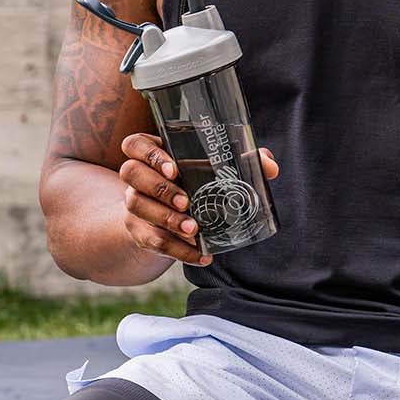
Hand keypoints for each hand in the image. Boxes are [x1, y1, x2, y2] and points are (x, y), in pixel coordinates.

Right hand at [118, 132, 278, 266]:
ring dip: (166, 219)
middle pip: (131, 173)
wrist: (166, 216)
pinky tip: (201, 254)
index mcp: (153, 153)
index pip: (135, 145)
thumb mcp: (211, 168)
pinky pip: (152, 240)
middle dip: (159, 188)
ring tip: (193, 230)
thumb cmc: (193, 181)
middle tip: (186, 202)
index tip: (173, 170)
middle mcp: (137, 176)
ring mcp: (135, 203)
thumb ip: (241, 161)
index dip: (150, 155)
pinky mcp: (139, 231)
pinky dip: (178, 250)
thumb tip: (268, 166)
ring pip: (137, 206)